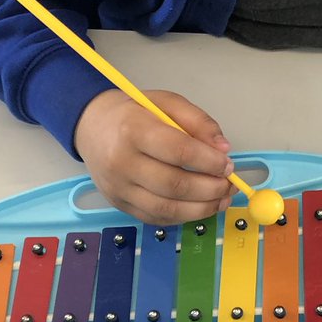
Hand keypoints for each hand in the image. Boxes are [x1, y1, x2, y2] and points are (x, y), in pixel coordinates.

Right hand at [74, 89, 233, 223]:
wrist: (92, 126)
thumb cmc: (133, 112)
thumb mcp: (167, 102)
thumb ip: (198, 121)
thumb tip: (223, 149)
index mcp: (133, 130)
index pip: (178, 152)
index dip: (209, 162)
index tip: (228, 165)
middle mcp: (121, 163)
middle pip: (174, 185)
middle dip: (210, 189)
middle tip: (229, 185)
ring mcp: (118, 188)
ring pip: (166, 209)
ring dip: (201, 209)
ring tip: (221, 200)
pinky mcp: (118, 205)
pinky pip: (156, 218)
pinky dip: (183, 217)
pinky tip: (199, 207)